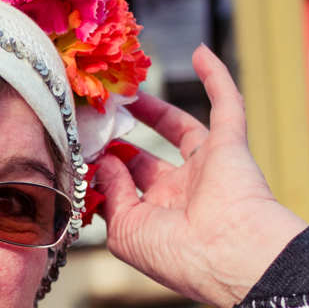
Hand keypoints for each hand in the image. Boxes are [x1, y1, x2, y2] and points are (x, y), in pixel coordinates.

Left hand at [91, 46, 307, 307]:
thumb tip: (107, 162)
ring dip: (155, 110)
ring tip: (126, 91)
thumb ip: (110, 194)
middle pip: (147, 159)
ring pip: (180, 129)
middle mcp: (182, 194)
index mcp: (158, 219)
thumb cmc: (177, 255)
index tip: (77, 149)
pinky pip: (227, 104)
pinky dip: (216, 78)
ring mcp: (207, 168)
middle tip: (94, 118)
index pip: (124, 188)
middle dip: (120, 140)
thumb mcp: (126, 231)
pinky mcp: (231, 145)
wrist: (229, 255)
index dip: (102, 169)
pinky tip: (200, 52)